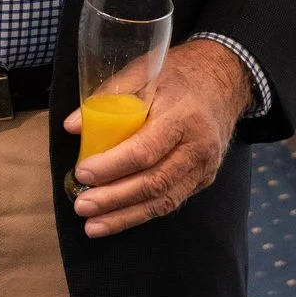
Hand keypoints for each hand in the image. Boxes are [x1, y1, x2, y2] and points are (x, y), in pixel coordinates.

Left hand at [63, 40, 250, 238]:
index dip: (113, 165)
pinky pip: (172, 201)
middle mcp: (197, 147)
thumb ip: (108, 96)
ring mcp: (204, 167)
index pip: (145, 150)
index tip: (83, 172)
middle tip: (82, 206)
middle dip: (114, 199)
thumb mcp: (143, 71)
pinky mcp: (203, 179)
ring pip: (164, 200)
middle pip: (154, 182)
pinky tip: (117, 219)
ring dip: (126, 216)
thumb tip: (72, 126)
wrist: (223, 81)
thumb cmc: (178, 74)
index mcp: (182, 116)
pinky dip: (143, 213)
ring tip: (93, 226)